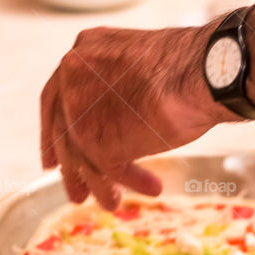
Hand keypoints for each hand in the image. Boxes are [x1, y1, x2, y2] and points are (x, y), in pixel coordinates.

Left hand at [40, 24, 235, 209]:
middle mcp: (72, 76)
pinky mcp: (95, 140)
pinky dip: (128, 182)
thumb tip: (117, 117)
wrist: (202, 72)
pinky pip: (108, 168)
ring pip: (83, 155)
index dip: (52, 130)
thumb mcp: (139, 66)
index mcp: (84, 50)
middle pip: (62, 131)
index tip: (52, 158)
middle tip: (74, 190)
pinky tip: (151, 189)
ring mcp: (79, 110)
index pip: (55, 96)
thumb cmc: (189, 65)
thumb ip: (116, 88)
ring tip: (114, 203)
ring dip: (101, 183)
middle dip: (69, 167)